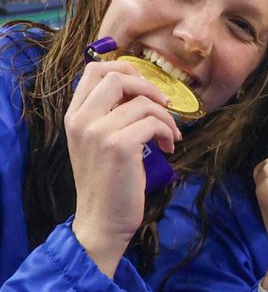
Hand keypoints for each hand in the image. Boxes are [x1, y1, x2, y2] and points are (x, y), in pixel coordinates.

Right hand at [68, 60, 181, 277]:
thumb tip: (139, 88)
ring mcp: (99, 132)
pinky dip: (167, 131)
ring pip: (143, 101)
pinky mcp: (120, 146)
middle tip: (164, 105)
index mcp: (74, 116)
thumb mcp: (96, 143)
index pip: (93, 70)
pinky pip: (153, 121)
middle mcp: (82, 120)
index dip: (125, 70)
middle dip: (148, 86)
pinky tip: (167, 147)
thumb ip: (107, 114)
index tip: (144, 89)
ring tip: (168, 136)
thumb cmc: (106, 182)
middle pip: (117, 76)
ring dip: (165, 117)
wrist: (102, 221)